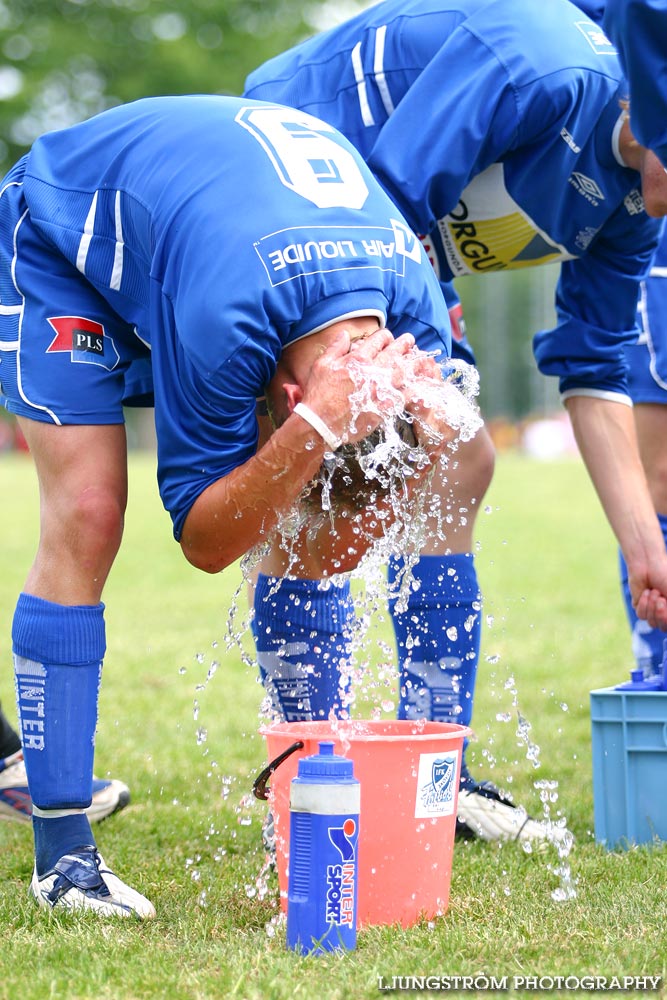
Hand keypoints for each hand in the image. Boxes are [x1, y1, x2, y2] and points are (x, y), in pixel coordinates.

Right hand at [300, 328, 416, 443]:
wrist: (321, 423)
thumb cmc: (318, 395)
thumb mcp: (322, 365)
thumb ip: (336, 348)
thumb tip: (345, 334)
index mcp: (358, 359)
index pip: (378, 340)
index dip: (386, 336)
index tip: (389, 338)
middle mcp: (372, 372)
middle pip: (395, 353)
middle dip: (404, 344)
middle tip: (410, 341)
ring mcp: (380, 391)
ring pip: (404, 372)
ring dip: (414, 363)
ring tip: (421, 358)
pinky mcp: (384, 408)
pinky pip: (404, 396)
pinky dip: (413, 389)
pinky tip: (419, 385)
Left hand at [628, 555, 666, 629]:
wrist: (648, 565)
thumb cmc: (665, 576)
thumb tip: (665, 616)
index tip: (666, 601)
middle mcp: (664, 612)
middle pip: (662, 628)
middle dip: (661, 614)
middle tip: (661, 598)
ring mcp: (652, 611)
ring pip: (651, 623)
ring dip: (652, 606)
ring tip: (654, 591)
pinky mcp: (640, 607)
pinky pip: (641, 615)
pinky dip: (643, 603)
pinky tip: (646, 592)